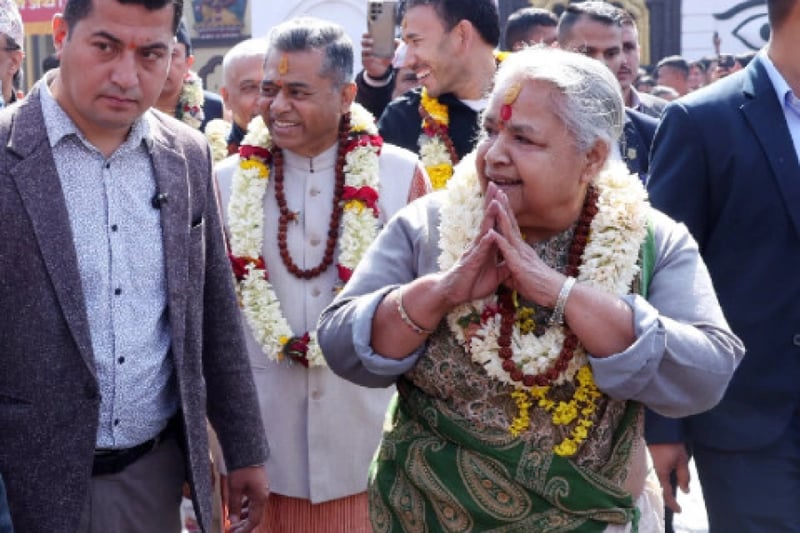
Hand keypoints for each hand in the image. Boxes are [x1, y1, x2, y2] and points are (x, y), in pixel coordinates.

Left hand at [226, 465, 269, 532]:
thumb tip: (233, 521)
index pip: (254, 520)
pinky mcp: (259, 485)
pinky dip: (246, 507)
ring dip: (245, 516)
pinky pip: (254, 500)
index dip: (244, 529)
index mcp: (260, 498)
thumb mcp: (235, 489)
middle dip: (244, 524)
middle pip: (255, 515)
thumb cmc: (242, 469)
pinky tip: (238, 507)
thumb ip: (234, 507)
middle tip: (232, 529)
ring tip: (233, 520)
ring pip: (254, 508)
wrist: (247, 452)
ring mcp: (262, 490)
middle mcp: (263, 495)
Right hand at [361, 31, 393, 78]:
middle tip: (373, 42)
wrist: (382, 69)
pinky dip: (368, 58)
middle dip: (367, 41)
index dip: (366, 34)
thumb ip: (393, 45)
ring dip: (367, 50)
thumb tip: (396, 41)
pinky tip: (373, 58)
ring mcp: (364, 55)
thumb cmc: (385, 57)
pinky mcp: (365, 62)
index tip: (370, 33)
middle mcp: (366, 48)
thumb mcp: (390, 51)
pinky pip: (364, 59)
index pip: (365, 36)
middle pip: (363, 42)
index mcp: (371, 43)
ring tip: (372, 50)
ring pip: (363, 50)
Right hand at [437, 183, 511, 305]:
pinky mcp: (470, 263)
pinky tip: (490, 233)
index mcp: (486, 246)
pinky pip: (479, 251)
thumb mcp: (495, 275)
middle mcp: (479, 245)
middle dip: (491, 202)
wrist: (454, 294)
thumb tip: (515, 261)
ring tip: (494, 202)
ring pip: (483, 231)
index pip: (494, 223)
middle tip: (496, 185)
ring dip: (489, 217)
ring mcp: (474, 252)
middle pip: (487, 220)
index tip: (504, 193)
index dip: (499, 209)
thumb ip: (504, 266)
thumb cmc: (472, 283)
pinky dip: (485, 242)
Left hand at [483, 184, 562, 305]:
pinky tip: (491, 232)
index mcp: (521, 249)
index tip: (498, 198)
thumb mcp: (519, 278)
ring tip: (494, 201)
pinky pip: (507, 251)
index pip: (511, 226)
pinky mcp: (519, 264)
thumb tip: (502, 272)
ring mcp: (521, 254)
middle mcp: (521, 247)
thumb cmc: (539, 287)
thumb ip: (510, 272)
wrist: (555, 294)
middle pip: (510, 222)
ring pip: (509, 231)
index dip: (505, 212)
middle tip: (496, 189)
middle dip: (503, 205)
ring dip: (501, 216)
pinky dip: (499, 241)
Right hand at [648, 443, 689, 513]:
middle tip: (675, 504)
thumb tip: (685, 491)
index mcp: (661, 474)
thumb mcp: (682, 461)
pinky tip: (665, 482)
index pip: (666, 493)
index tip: (679, 510)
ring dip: (663, 490)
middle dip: (666, 498)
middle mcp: (653, 472)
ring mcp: (649, 467)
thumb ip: (684, 477)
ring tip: (670, 495)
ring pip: (656, 483)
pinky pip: (654, 477)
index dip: (672, 503)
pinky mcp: (648, 462)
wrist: (659, 430)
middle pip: (659, 490)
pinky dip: (660, 482)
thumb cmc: (671, 445)